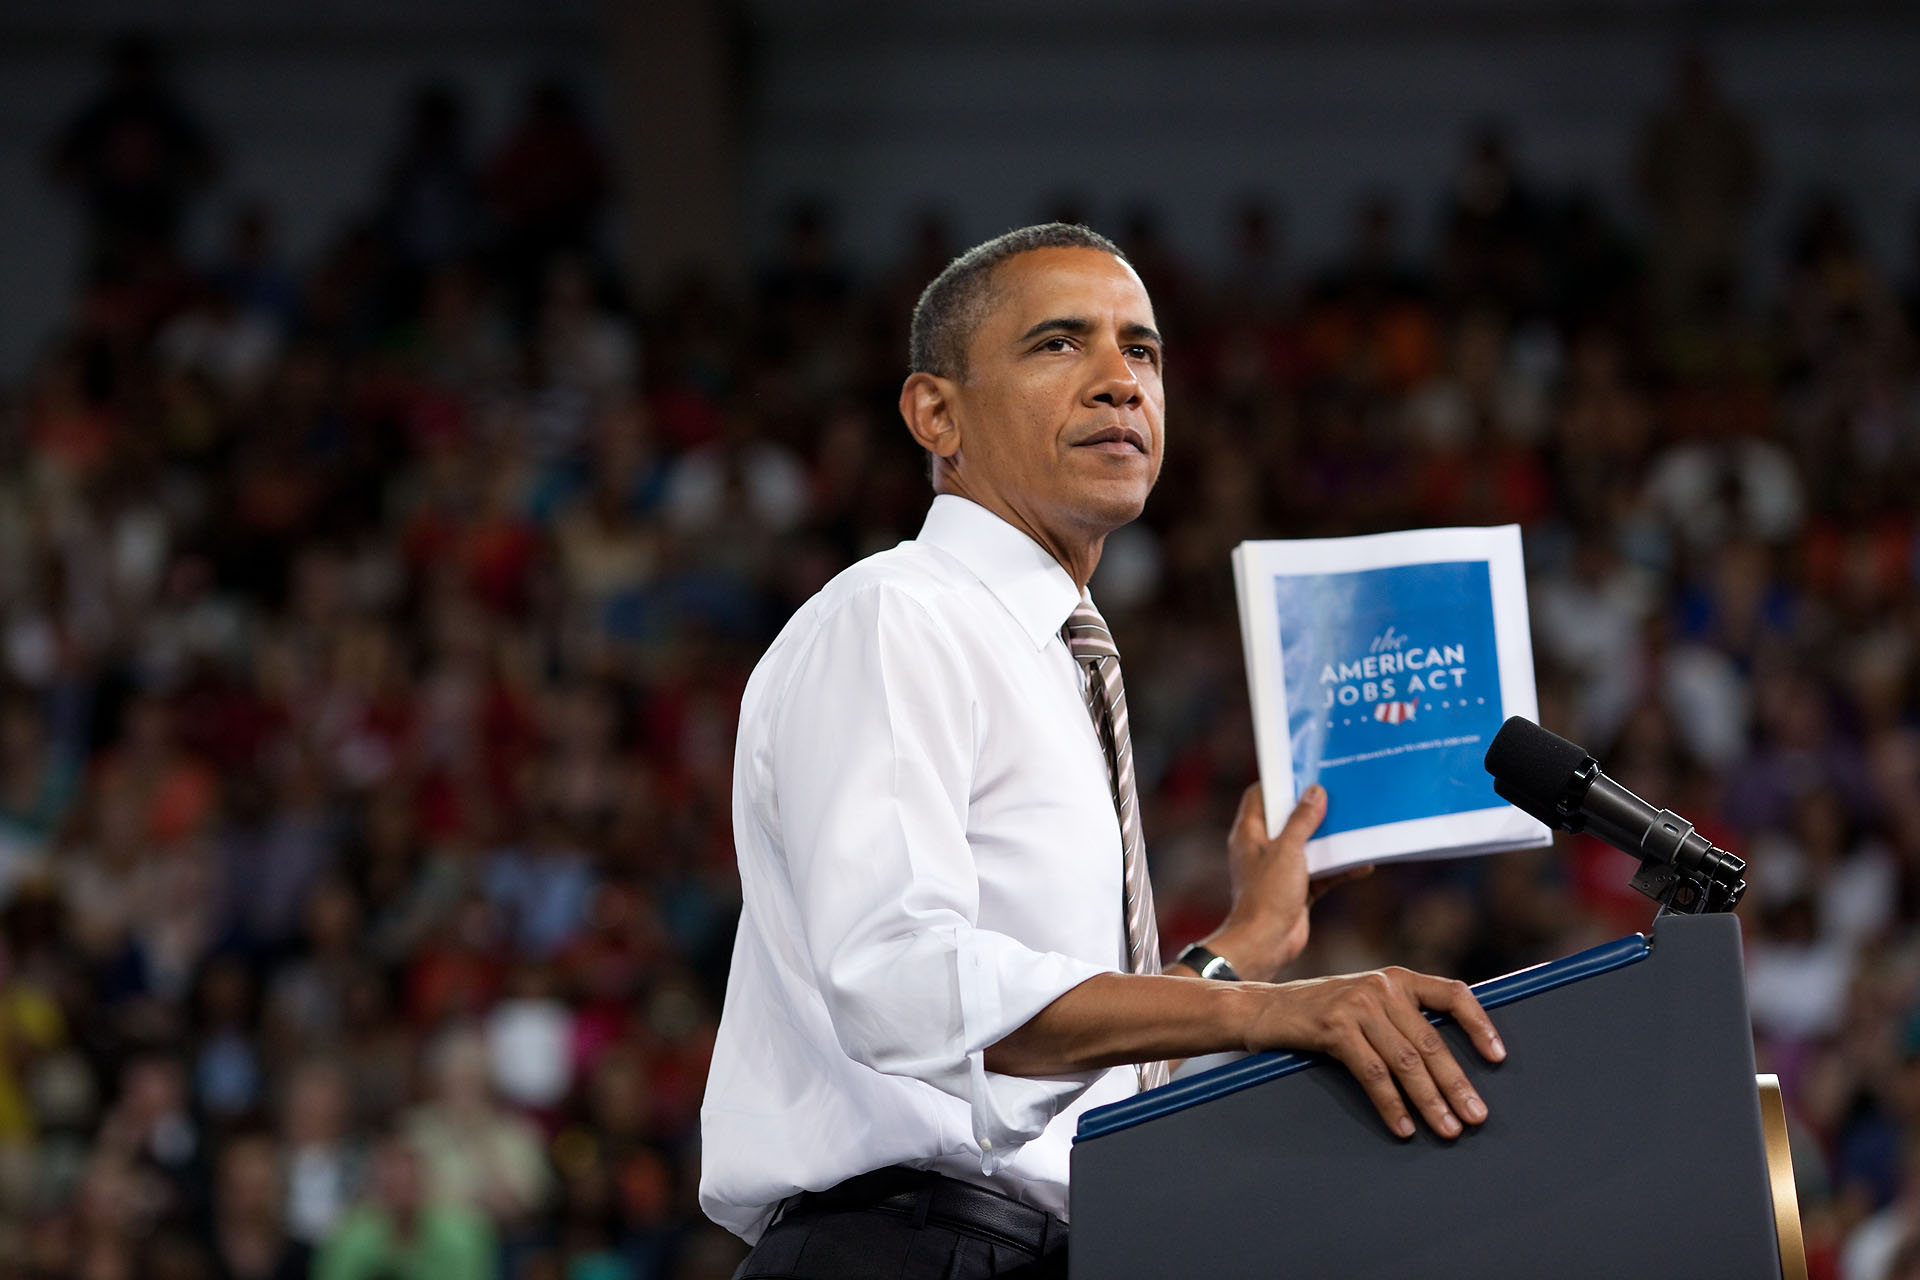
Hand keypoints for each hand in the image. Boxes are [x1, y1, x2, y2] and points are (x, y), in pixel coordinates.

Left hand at [1203, 783, 1370, 981]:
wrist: (1266, 944)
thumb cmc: (1267, 895)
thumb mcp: (1288, 850)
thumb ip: (1302, 821)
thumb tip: (1315, 792)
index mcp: (1249, 834)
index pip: (1260, 796)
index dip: (1280, 782)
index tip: (1305, 770)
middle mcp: (1262, 849)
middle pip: (1289, 820)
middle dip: (1313, 809)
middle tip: (1339, 794)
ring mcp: (1280, 870)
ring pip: (1308, 846)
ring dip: (1331, 839)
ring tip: (1356, 824)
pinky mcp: (1296, 890)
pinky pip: (1321, 873)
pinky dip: (1339, 869)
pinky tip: (1363, 864)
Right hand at [1246, 967, 1505, 1138]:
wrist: (1260, 1008)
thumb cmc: (1317, 1013)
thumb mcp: (1363, 1002)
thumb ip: (1399, 1018)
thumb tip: (1444, 1062)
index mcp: (1396, 978)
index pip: (1452, 993)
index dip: (1479, 1025)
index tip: (1498, 1058)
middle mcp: (1381, 986)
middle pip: (1431, 1041)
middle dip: (1457, 1084)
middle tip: (1476, 1117)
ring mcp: (1357, 1004)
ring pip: (1406, 1062)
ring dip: (1430, 1101)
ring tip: (1448, 1129)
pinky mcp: (1334, 1027)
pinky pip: (1373, 1074)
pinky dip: (1392, 1105)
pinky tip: (1404, 1127)